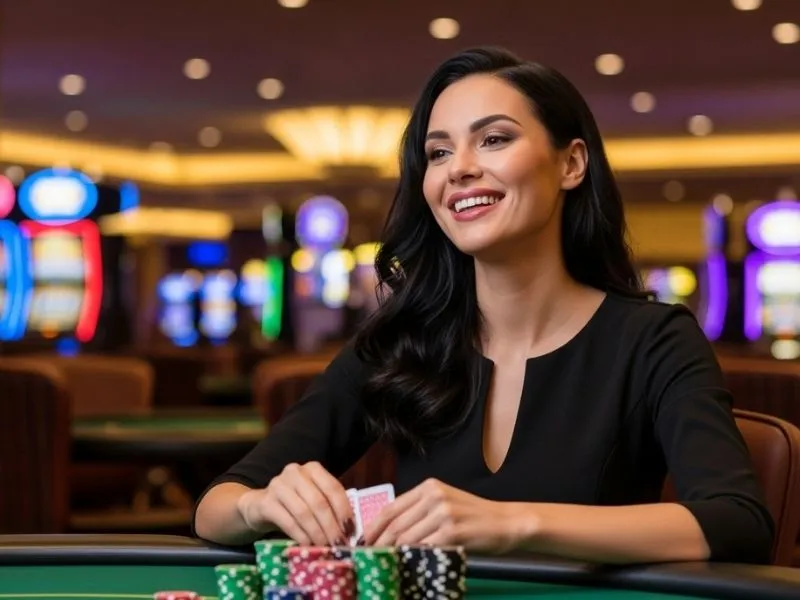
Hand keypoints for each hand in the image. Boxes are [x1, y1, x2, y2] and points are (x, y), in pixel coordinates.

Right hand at [237, 461, 354, 545]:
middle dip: (331, 526)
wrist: (260, 507)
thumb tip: (351, 531)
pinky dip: (301, 536)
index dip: (344, 510)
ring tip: (325, 547)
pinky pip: (287, 521)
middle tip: (339, 544)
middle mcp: (295, 472)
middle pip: (319, 501)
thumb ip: (330, 507)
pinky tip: (308, 546)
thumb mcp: (313, 499)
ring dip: (317, 533)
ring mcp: (278, 486)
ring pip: (304, 512)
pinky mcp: (265, 502)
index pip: (333, 488)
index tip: (351, 531)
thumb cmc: (294, 504)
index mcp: (312, 468)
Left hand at [363, 478, 528, 552]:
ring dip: (392, 554)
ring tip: (384, 565)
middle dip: (379, 544)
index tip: (364, 543)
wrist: (506, 522)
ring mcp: (443, 513)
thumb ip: (419, 511)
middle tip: (369, 559)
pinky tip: (406, 566)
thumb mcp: (444, 503)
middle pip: (394, 524)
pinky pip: (423, 548)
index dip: (373, 527)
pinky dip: (412, 559)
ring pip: (406, 538)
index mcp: (429, 487)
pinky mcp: (452, 532)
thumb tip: (388, 532)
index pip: (391, 508)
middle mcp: (434, 496)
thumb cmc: (474, 517)